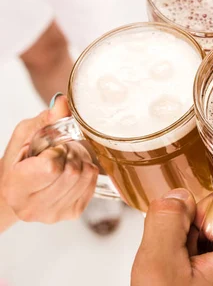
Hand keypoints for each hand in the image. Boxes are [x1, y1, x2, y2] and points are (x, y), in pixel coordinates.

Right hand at [0, 95, 97, 222]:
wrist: (21, 189)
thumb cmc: (22, 160)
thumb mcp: (26, 134)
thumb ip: (46, 120)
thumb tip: (62, 102)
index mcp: (16, 188)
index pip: (51, 166)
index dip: (55, 150)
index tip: (48, 148)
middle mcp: (33, 208)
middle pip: (72, 171)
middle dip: (70, 153)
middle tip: (59, 152)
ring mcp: (54, 214)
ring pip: (85, 176)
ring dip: (79, 160)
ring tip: (64, 160)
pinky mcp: (73, 213)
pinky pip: (92, 182)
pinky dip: (86, 171)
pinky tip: (71, 171)